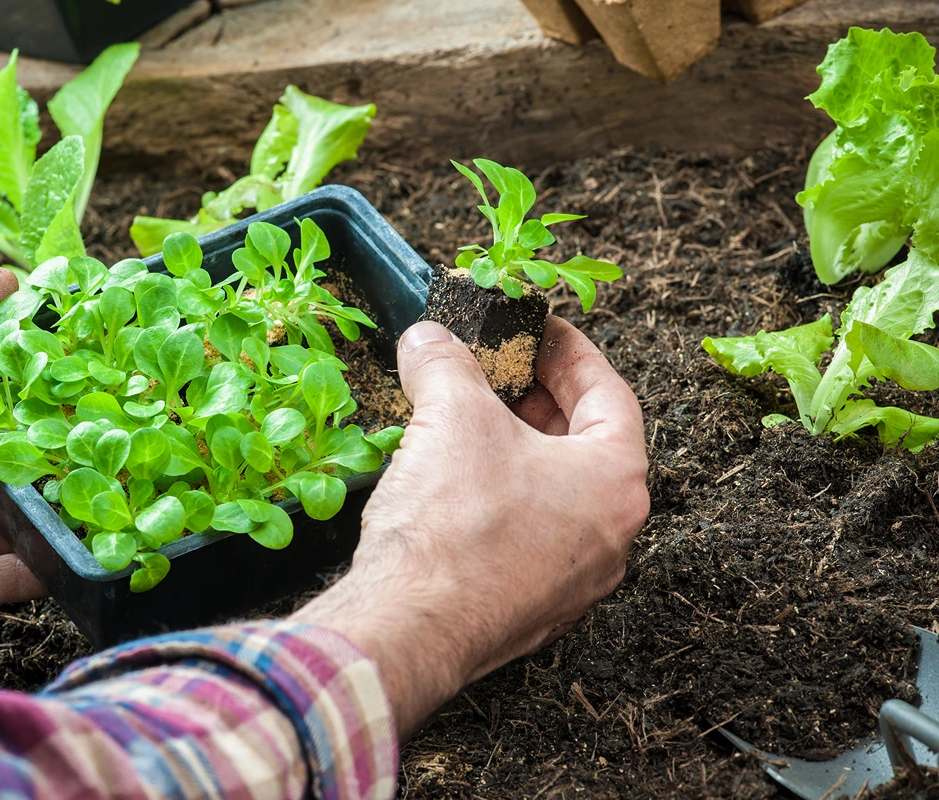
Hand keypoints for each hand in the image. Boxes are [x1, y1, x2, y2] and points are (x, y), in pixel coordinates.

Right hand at [292, 317, 648, 735]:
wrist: (411, 627)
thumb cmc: (453, 525)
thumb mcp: (452, 416)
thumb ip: (445, 363)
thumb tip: (429, 338)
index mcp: (616, 482)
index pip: (609, 392)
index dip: (568, 350)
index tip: (537, 329)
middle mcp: (610, 536)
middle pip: (584, 443)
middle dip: (537, 398)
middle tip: (499, 369)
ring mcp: (573, 579)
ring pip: (555, 493)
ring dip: (516, 449)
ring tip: (468, 419)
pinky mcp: (530, 606)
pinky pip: (527, 535)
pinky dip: (500, 497)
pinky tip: (453, 482)